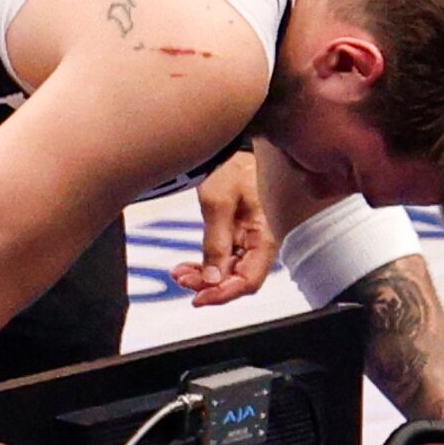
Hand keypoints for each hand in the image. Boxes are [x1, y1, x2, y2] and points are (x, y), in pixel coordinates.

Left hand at [174, 151, 273, 306]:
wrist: (229, 147)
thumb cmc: (231, 166)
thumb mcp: (218, 203)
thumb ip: (216, 244)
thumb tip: (212, 279)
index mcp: (264, 236)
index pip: (249, 281)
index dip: (223, 294)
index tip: (198, 298)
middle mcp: (260, 243)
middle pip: (238, 280)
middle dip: (209, 286)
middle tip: (181, 280)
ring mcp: (249, 240)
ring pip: (228, 273)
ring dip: (204, 277)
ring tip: (179, 273)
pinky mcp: (238, 235)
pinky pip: (223, 259)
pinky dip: (205, 266)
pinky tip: (186, 267)